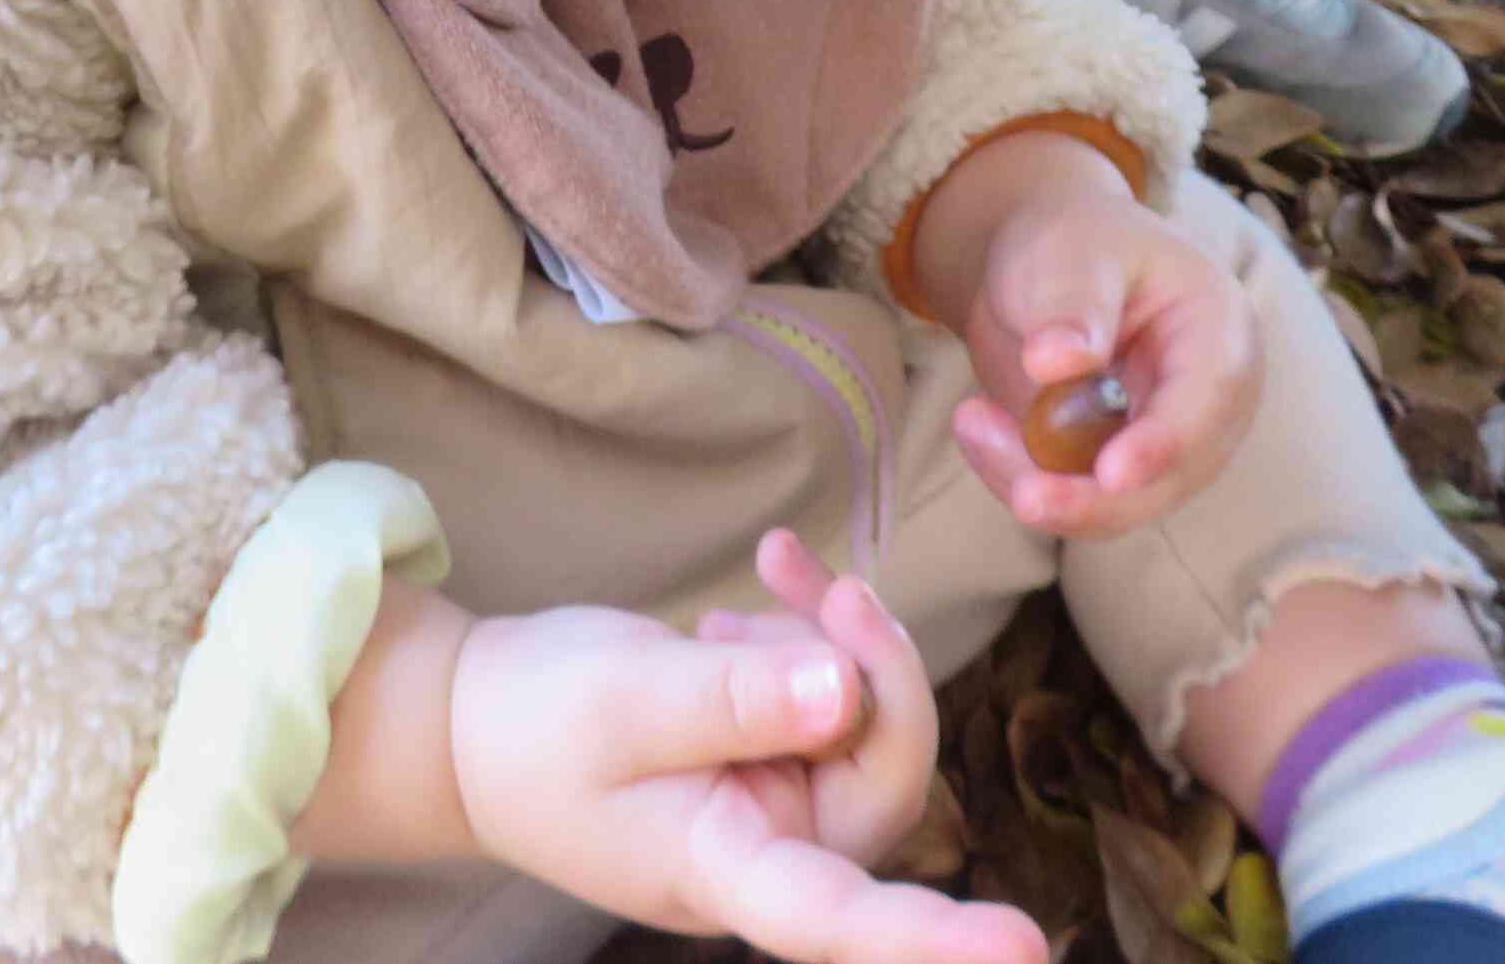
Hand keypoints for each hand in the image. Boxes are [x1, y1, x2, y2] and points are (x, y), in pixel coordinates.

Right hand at [453, 544, 1043, 963]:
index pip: (839, 917)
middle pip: (885, 775)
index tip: (1026, 948)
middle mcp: (770, 853)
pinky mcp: (778, 757)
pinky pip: (839, 696)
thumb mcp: (625, 699)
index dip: (931, 939)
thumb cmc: (533, 725)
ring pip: (870, 723)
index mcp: (724, 870)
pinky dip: (812, 634)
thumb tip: (848, 693)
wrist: (478, 718)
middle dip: (875, 668)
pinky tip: (754, 601)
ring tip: (768, 577)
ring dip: (837, 638)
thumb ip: (735, 701)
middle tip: (826, 583)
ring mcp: (779, 807)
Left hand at [906, 135, 1263, 538]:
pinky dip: (1019, 476)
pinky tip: (975, 424)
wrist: (1044, 266)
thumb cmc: (1073, 242)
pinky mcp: (1115, 471)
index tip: (1110, 474)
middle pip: (1167, 479)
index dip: (1162, 445)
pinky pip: (1073, 500)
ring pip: (1113, 505)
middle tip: (1020, 494)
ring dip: (1037, 482)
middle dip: (1090, 497)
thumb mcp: (1070, 250)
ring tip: (968, 418)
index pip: (1207, 402)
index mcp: (1220, 334)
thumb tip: (1057, 363)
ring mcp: (1164, 445)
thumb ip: (1070, 302)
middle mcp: (1206, 405)